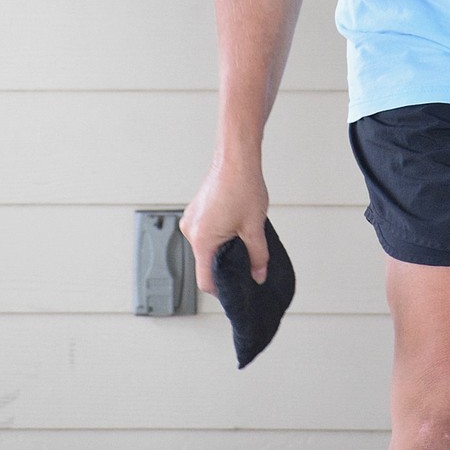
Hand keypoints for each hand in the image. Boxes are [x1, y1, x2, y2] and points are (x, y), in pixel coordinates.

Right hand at [179, 158, 269, 294]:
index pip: (205, 280)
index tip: (234, 291)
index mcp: (202, 239)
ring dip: (222, 247)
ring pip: (206, 246)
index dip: (221, 289)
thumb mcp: (254, 227)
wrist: (236, 158)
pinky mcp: (196, 210)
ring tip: (241, 233)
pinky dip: (218, 233)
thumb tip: (258, 275)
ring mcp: (191, 218)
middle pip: (206, 262)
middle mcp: (190, 230)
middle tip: (245, 259)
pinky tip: (233, 223)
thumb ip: (258, 256)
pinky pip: (204, 231)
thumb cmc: (242, 186)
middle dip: (225, 264)